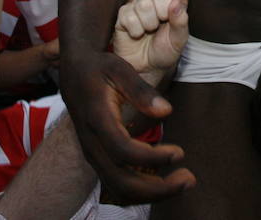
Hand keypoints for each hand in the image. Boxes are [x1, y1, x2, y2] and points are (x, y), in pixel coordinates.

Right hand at [62, 52, 194, 201]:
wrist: (72, 72)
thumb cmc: (98, 68)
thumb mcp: (118, 68)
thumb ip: (141, 90)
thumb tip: (166, 111)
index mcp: (97, 120)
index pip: (122, 151)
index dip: (151, 158)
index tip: (178, 152)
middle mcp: (92, 144)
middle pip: (121, 182)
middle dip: (157, 189)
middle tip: (188, 179)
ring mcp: (94, 155)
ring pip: (120, 190)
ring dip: (153, 193)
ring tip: (182, 181)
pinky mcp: (99, 159)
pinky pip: (117, 185)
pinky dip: (142, 191)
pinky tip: (165, 180)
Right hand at [111, 0, 189, 83]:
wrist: (148, 68)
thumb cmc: (165, 50)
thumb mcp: (179, 39)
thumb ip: (181, 20)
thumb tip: (177, 1)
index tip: (180, 0)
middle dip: (163, 13)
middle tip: (161, 25)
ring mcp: (137, 4)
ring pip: (144, 5)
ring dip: (149, 24)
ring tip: (149, 31)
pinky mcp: (122, 14)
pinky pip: (130, 17)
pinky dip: (136, 30)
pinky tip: (137, 34)